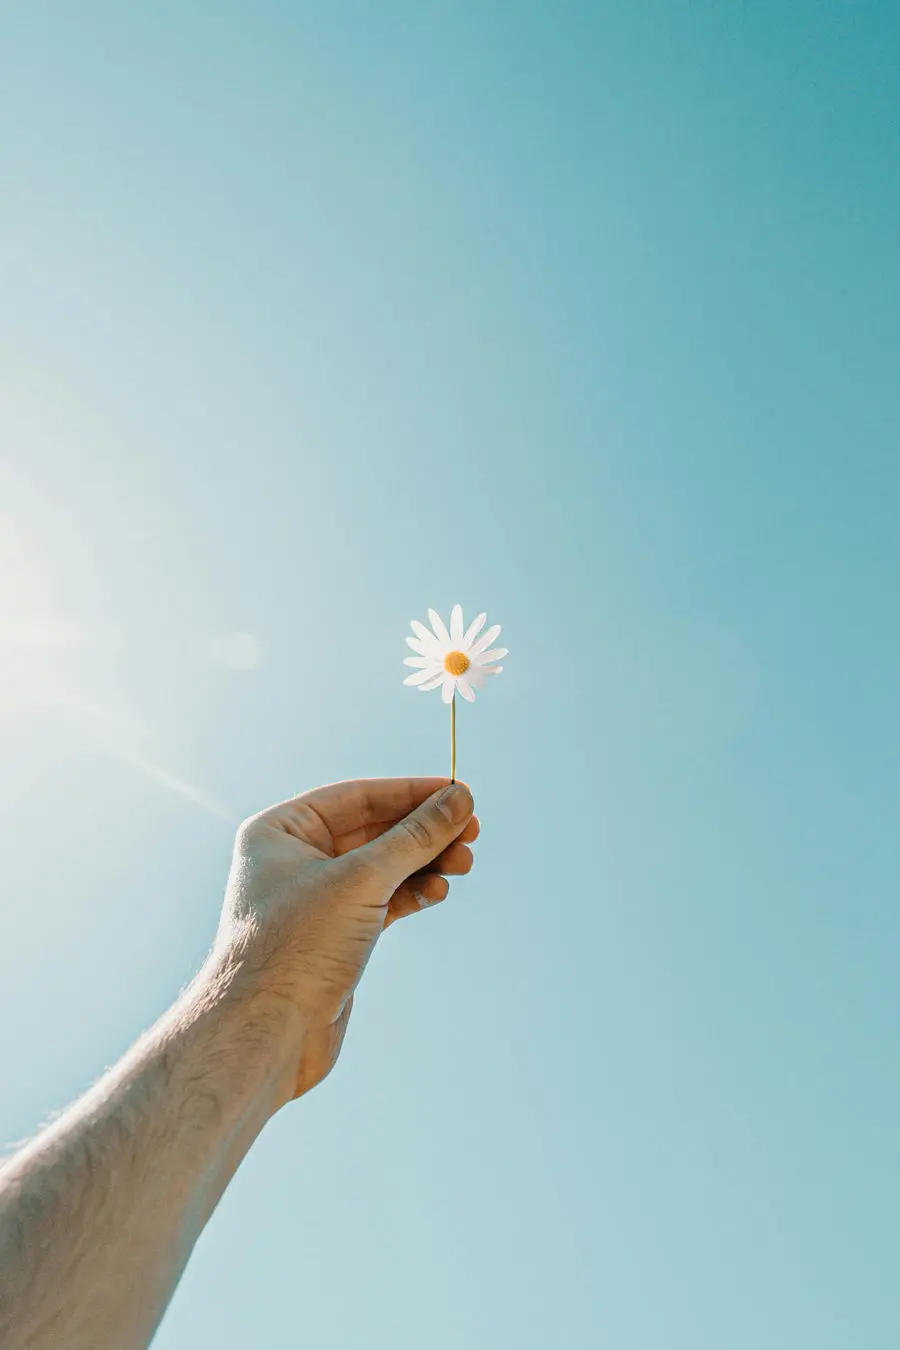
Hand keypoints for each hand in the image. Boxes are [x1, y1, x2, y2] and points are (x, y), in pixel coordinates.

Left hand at [216, 778, 477, 1101]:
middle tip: (473, 833)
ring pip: (383, 869)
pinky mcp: (334, 938)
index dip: (412, 794)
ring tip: (464, 864)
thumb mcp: (362, 881)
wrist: (265, 1036)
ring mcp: (315, 902)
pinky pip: (382, 902)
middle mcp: (294, 861)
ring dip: (425, 864)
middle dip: (425, 833)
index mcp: (280, 832)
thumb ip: (415, 837)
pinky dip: (412, 894)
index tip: (460, 794)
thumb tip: (460, 799)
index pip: (358, 798)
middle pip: (374, 832)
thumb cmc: (296, 949)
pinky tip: (438, 891)